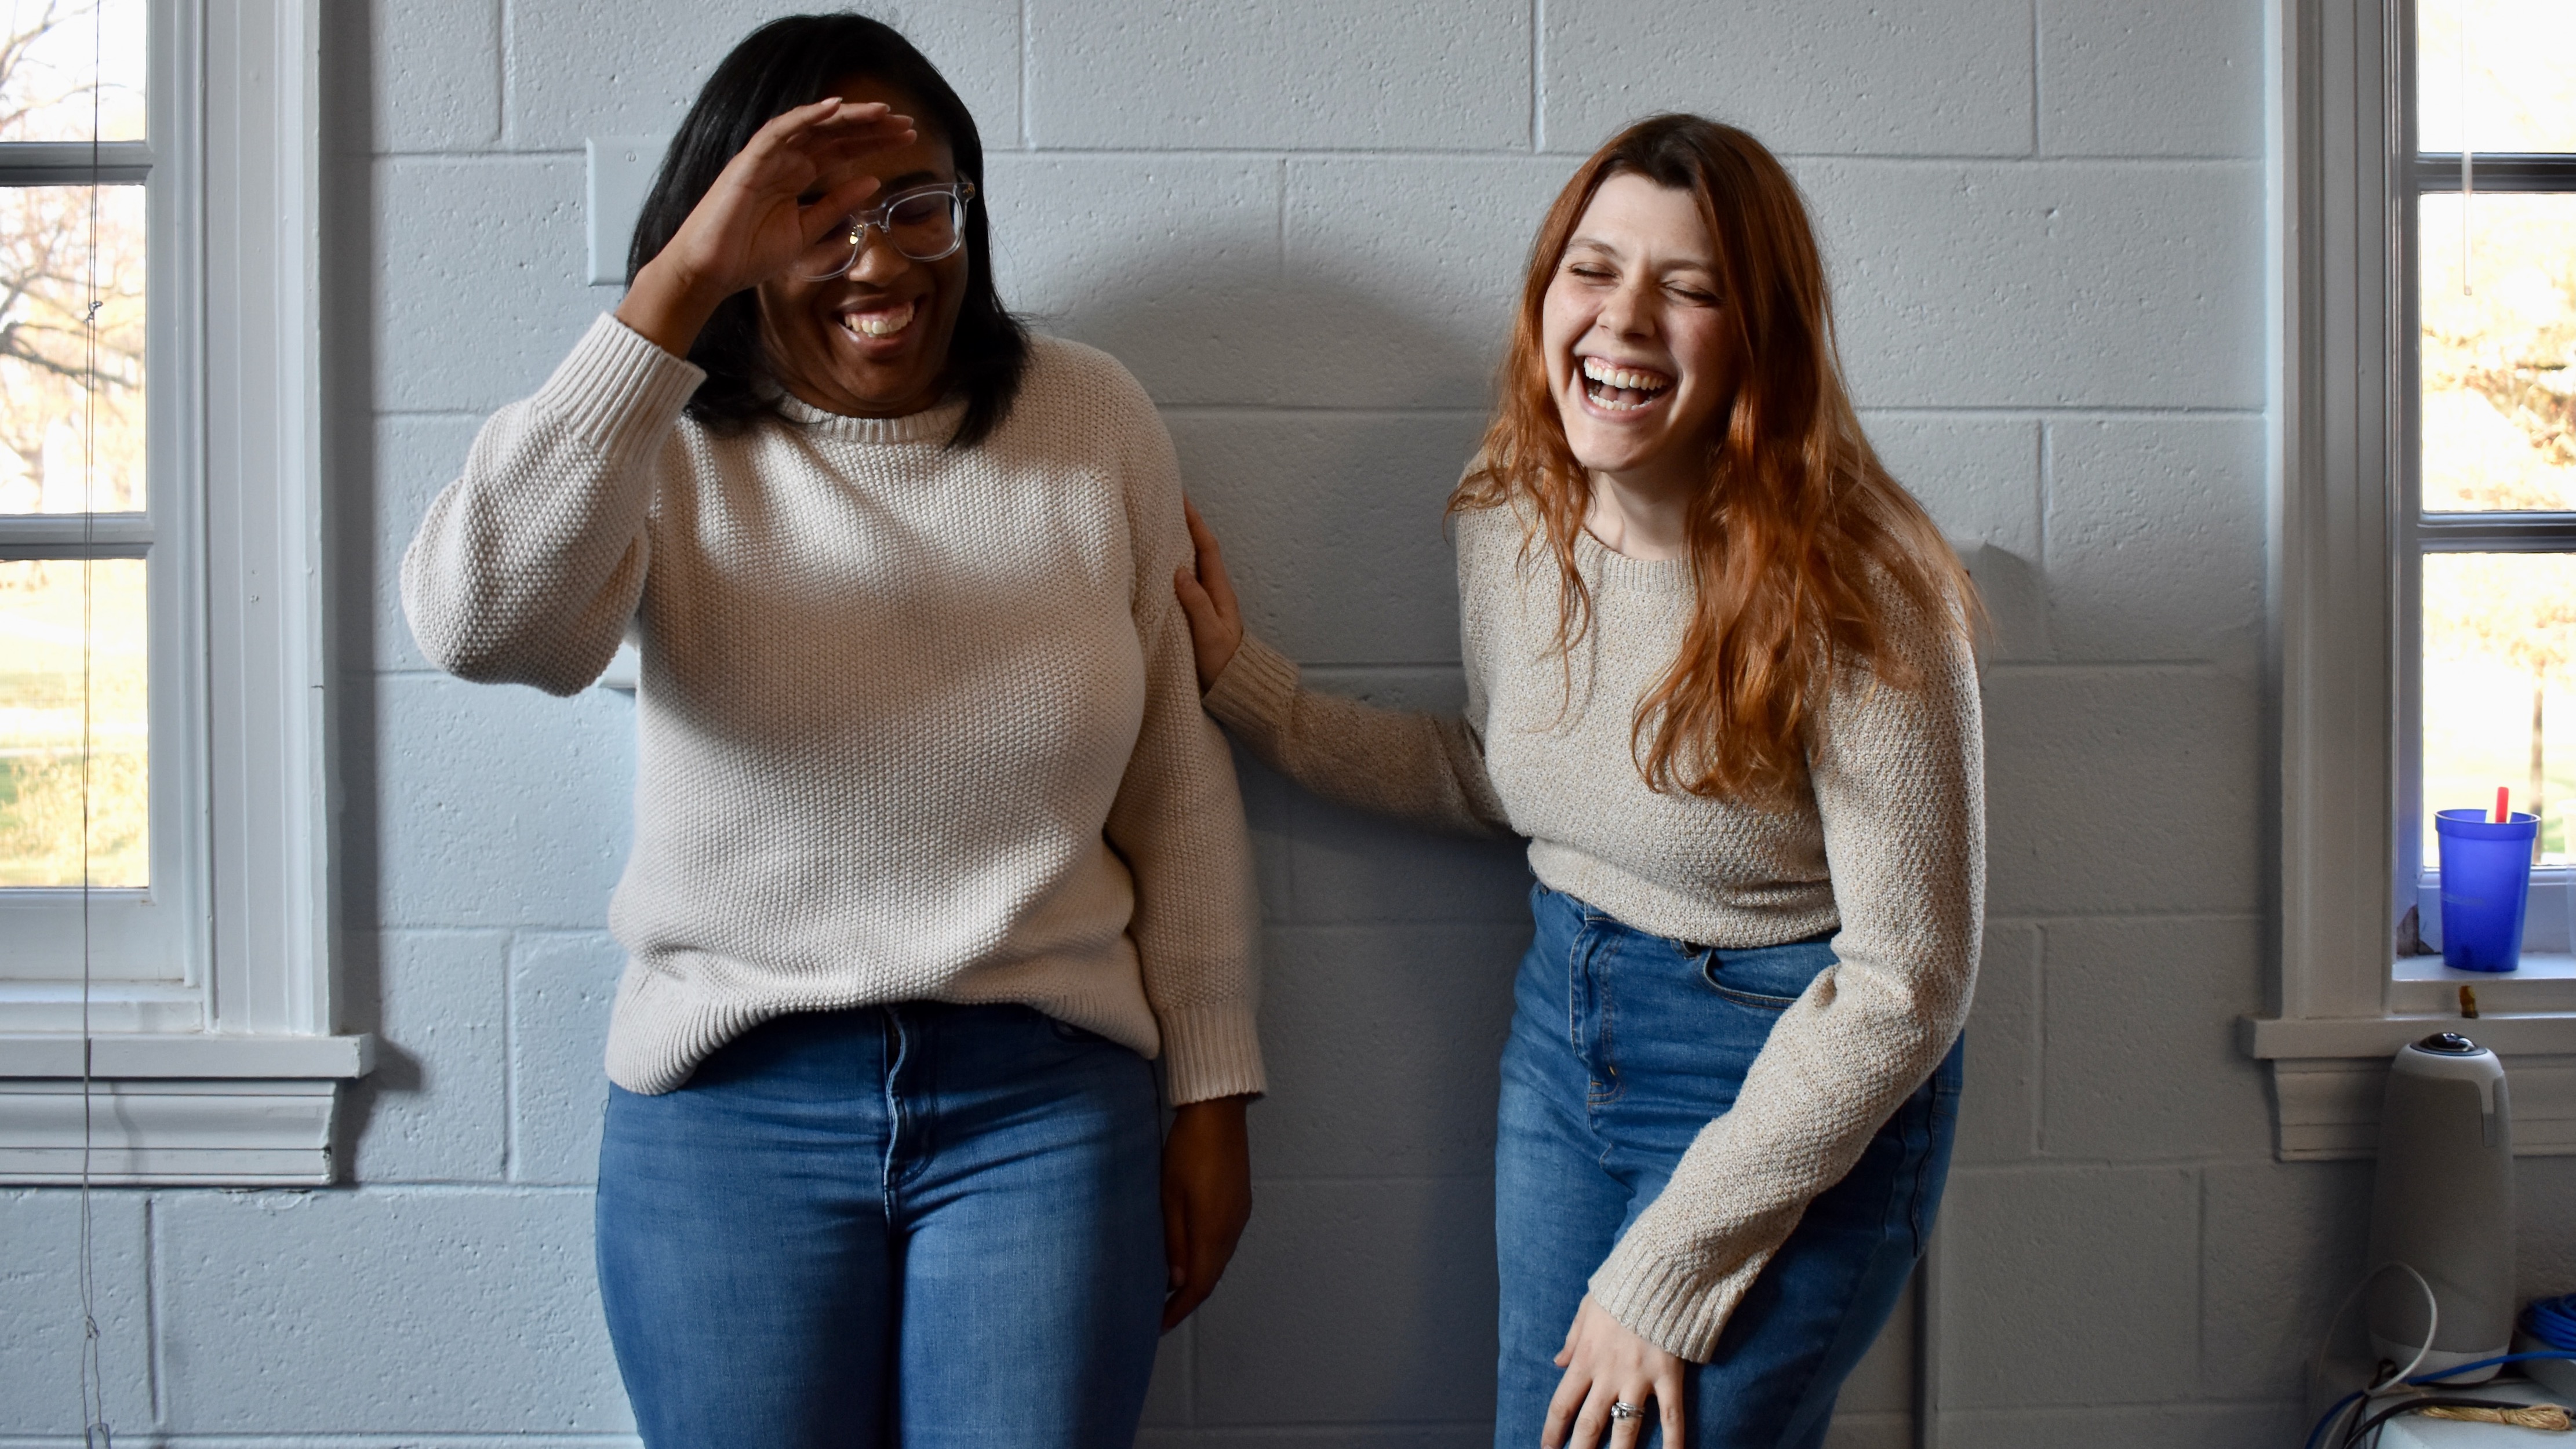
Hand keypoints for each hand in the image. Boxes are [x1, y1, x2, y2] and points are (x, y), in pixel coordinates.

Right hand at [615, 96, 917, 356]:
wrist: (711, 272)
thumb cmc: (749, 254)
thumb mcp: (807, 231)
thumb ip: (837, 206)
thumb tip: (872, 182)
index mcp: (797, 175)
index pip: (842, 150)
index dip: (874, 141)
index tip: (908, 139)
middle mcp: (784, 160)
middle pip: (833, 133)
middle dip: (870, 125)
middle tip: (906, 123)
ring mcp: (766, 158)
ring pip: (812, 125)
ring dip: (847, 116)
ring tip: (881, 112)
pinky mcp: (749, 162)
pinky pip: (779, 131)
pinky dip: (806, 117)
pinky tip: (834, 109)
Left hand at [1160, 1094, 1252, 1328]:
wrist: (1218, 1114)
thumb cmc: (1187, 1151)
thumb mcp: (1169, 1196)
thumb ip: (1174, 1240)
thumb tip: (1176, 1280)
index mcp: (1214, 1231)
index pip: (1199, 1285)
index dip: (1180, 1309)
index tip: (1160, 1324)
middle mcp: (1232, 1229)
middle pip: (1211, 1276)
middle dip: (1188, 1298)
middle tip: (1162, 1312)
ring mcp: (1239, 1215)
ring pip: (1219, 1260)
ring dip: (1198, 1277)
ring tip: (1171, 1288)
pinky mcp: (1240, 1203)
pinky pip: (1224, 1242)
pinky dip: (1207, 1257)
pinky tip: (1190, 1254)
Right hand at [1172, 498, 1245, 691]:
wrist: (1233, 689)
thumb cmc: (1222, 663)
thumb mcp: (1210, 633)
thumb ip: (1196, 603)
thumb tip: (1180, 571)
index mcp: (1219, 591)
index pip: (1207, 547)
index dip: (1194, 522)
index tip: (1180, 499)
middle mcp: (1213, 591)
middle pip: (1198, 550)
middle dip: (1183, 525)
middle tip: (1164, 504)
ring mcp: (1204, 602)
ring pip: (1190, 564)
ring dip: (1176, 544)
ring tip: (1156, 526)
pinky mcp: (1195, 614)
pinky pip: (1182, 582)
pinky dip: (1171, 567)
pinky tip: (1156, 565)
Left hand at [1543, 1295, 1686, 1448]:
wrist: (1658, 1272)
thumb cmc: (1621, 1288)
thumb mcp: (1587, 1309)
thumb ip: (1572, 1339)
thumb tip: (1558, 1362)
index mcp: (1586, 1358)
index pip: (1562, 1405)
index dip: (1553, 1431)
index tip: (1547, 1448)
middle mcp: (1609, 1374)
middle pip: (1589, 1425)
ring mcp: (1640, 1377)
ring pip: (1626, 1429)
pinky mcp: (1669, 1376)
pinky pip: (1672, 1417)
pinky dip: (1673, 1443)